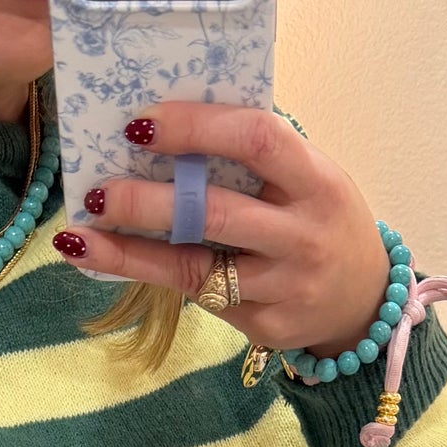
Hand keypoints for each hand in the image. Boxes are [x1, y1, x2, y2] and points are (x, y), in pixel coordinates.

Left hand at [54, 102, 393, 360]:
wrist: (365, 302)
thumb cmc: (322, 220)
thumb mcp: (311, 177)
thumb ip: (258, 154)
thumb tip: (171, 120)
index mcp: (318, 183)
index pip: (257, 139)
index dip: (196, 127)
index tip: (141, 123)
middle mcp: (305, 237)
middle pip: (216, 213)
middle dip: (149, 201)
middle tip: (99, 190)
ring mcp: (285, 288)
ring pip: (196, 268)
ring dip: (130, 251)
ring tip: (80, 235)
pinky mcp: (266, 326)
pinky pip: (198, 297)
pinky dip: (147, 276)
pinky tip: (105, 259)